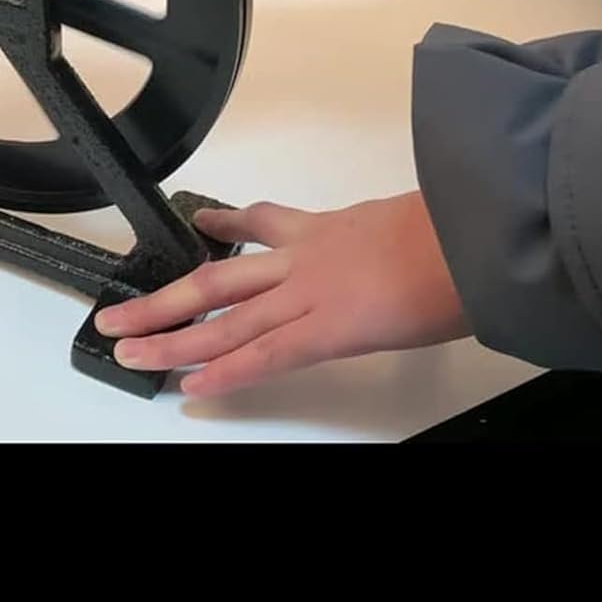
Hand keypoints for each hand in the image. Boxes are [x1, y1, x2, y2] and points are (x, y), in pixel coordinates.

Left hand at [95, 192, 470, 397]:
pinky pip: (264, 354)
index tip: (202, 220)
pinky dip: (226, 371)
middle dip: (165, 298)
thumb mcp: (420, 216)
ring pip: (224, 318)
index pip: (265, 221)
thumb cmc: (463, 226)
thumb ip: (395, 231)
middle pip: (218, 277)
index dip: (225, 222)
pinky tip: (191, 384)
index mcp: (330, 228)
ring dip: (172, 336)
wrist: (479, 233)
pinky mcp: (328, 330)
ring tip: (130, 349)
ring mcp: (309, 293)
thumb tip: (413, 240)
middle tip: (121, 311)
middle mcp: (306, 257)